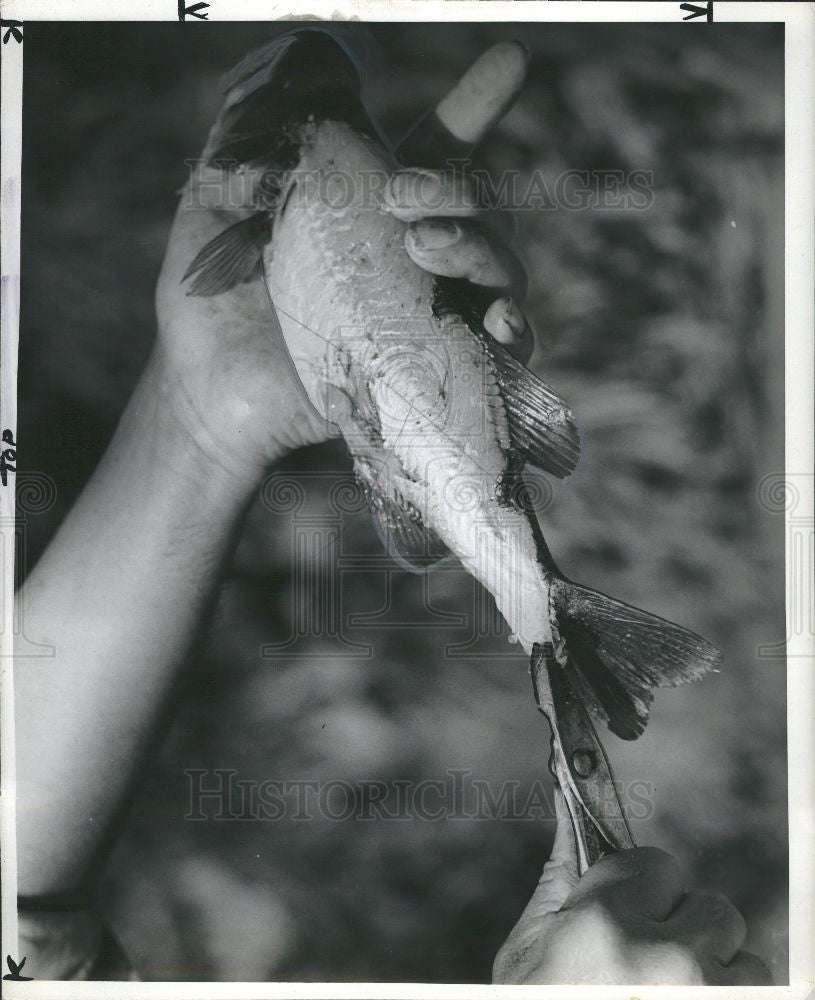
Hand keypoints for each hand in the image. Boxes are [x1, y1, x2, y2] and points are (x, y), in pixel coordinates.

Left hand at [154, 35, 532, 476]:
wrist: (206, 391)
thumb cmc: (210, 301)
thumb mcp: (214, 201)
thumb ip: (247, 137)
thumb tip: (284, 60)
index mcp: (369, 213)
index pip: (436, 153)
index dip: (476, 106)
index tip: (511, 59)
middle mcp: (410, 261)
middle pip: (477, 210)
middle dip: (460, 187)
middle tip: (401, 193)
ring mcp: (425, 318)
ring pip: (500, 272)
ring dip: (479, 247)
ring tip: (422, 244)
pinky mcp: (429, 376)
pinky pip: (499, 355)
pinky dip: (513, 331)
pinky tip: (498, 319)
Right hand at [493, 791, 772, 984]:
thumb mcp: (529, 945)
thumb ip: (560, 874)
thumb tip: (566, 800)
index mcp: (607, 922)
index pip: (658, 863)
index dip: (640, 891)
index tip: (624, 916)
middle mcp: (666, 956)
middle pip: (711, 908)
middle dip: (683, 929)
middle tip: (648, 962)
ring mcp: (703, 995)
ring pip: (744, 957)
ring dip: (715, 972)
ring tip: (670, 994)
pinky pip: (754, 993)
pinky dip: (729, 995)